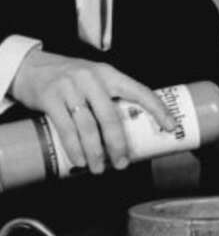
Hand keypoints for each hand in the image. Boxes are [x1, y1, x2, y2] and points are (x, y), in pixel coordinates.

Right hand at [10, 49, 174, 173]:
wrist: (30, 67)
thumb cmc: (71, 79)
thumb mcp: (95, 79)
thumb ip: (112, 99)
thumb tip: (137, 133)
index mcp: (109, 75)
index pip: (139, 91)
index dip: (158, 109)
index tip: (171, 127)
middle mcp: (90, 79)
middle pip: (110, 117)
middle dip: (118, 145)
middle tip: (122, 164)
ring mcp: (69, 87)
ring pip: (88, 126)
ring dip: (96, 152)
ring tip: (99, 168)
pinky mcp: (50, 97)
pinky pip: (65, 128)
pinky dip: (74, 148)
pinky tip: (81, 160)